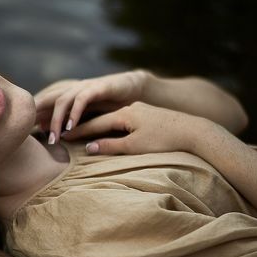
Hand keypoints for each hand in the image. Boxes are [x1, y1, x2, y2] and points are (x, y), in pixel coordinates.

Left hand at [34, 70, 148, 143]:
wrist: (133, 87)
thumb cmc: (108, 104)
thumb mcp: (85, 114)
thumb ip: (67, 120)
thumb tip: (46, 130)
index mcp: (67, 95)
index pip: (43, 104)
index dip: (32, 117)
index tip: (21, 134)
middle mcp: (72, 89)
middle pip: (47, 100)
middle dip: (37, 117)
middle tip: (30, 138)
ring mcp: (84, 87)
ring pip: (62, 101)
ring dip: (56, 121)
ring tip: (54, 139)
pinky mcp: (98, 87)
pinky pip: (82, 99)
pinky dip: (75, 113)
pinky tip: (71, 127)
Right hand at [62, 102, 201, 155]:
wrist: (195, 132)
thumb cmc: (165, 141)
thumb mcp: (135, 147)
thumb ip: (111, 147)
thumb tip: (89, 148)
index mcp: (125, 114)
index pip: (95, 123)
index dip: (77, 131)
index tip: (61, 136)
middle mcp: (131, 108)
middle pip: (101, 119)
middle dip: (83, 127)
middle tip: (65, 133)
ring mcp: (141, 111)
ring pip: (112, 119)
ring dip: (97, 127)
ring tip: (82, 133)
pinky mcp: (150, 117)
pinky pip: (123, 121)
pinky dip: (111, 127)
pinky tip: (109, 131)